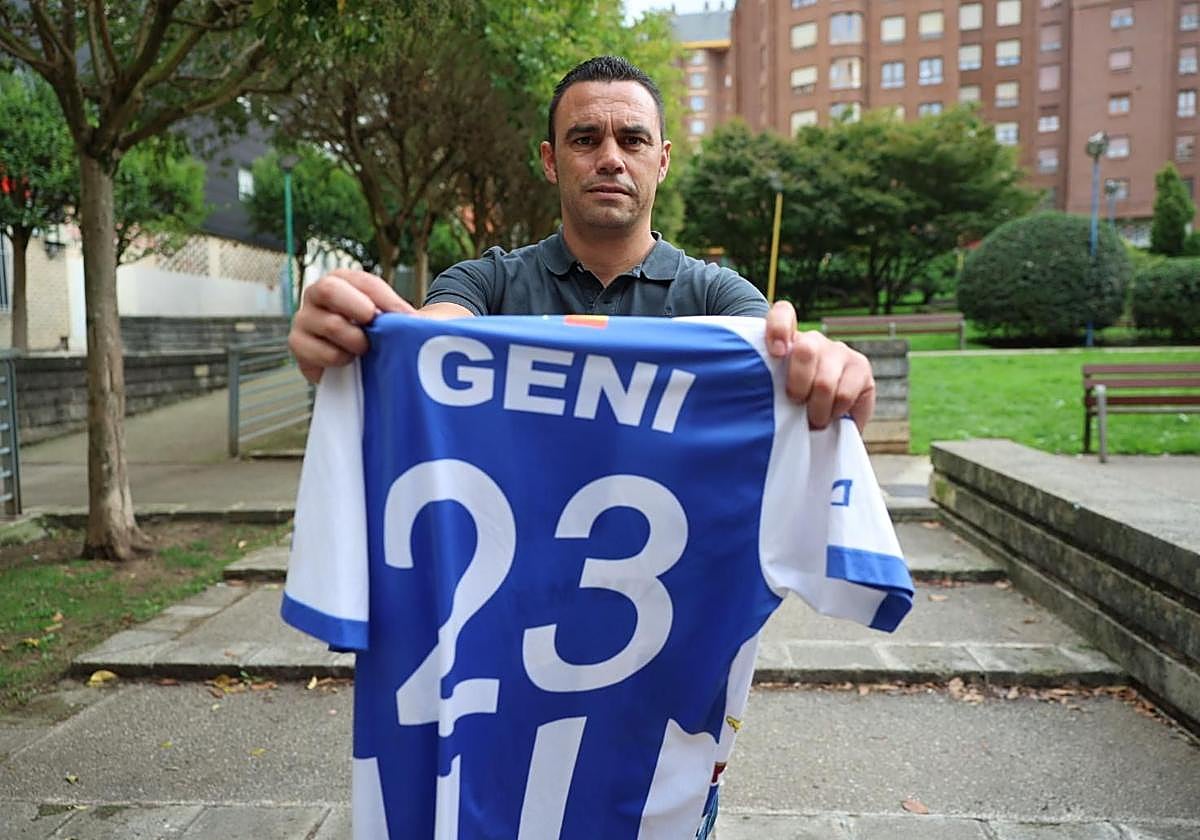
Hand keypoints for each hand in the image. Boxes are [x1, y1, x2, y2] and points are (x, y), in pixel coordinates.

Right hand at [288, 269, 415, 383]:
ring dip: (355, 340)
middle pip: (329, 289)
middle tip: (376, 325)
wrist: (355, 363)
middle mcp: (318, 294)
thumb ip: (406, 319)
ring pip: (329, 324)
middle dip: (358, 308)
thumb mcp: (394, 323)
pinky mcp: (298, 345)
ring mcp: (304, 318)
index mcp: (344, 281)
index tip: (408, 319)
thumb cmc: (377, 335)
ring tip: (366, 349)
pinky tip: (348, 361)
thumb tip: (420, 324)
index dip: (387, 300)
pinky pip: (317, 352)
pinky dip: (338, 359)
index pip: (364, 282)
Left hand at [765, 300, 875, 431]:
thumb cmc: (792, 407)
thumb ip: (767, 385)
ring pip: (824, 382)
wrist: (829, 420)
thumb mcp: (774, 394)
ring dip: (816, 409)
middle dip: (797, 387)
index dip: (778, 329)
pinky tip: (832, 415)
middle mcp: (813, 340)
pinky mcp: (860, 366)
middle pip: (805, 351)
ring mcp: (839, 350)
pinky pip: (844, 394)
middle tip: (795, 403)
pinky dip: (835, 412)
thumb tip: (755, 395)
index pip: (782, 313)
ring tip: (814, 419)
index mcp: (785, 341)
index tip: (777, 353)